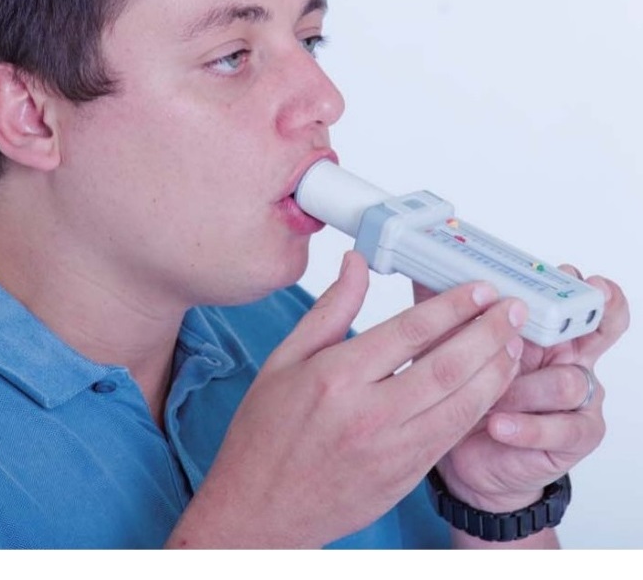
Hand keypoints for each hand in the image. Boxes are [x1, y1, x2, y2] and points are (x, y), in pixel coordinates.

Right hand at [167, 251, 526, 547]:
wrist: (258, 509)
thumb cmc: (265, 432)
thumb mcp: (284, 359)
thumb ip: (329, 309)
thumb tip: (355, 264)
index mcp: (336, 377)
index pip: (409, 331)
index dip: (452, 306)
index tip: (479, 289)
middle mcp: (369, 414)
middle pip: (447, 367)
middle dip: (489, 333)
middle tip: (513, 309)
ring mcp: (391, 451)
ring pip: (462, 405)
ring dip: (496, 370)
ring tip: (515, 342)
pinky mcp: (404, 478)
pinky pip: (453, 435)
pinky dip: (480, 406)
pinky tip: (491, 384)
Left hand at [418, 268, 629, 514]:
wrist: (465, 452)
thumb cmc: (462, 387)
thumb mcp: (454, 342)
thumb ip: (450, 308)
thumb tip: (425, 269)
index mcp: (545, 328)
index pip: (577, 297)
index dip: (582, 285)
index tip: (570, 274)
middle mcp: (569, 357)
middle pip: (601, 328)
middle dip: (590, 317)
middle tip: (561, 317)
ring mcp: (577, 397)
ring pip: (568, 381)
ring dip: (526, 387)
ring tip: (492, 397)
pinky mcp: (575, 435)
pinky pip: (562, 427)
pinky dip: (526, 425)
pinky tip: (498, 424)